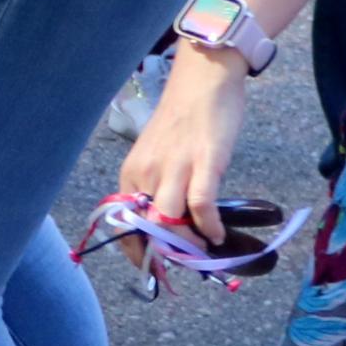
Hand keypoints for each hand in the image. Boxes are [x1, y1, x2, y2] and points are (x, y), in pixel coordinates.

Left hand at [117, 48, 249, 246]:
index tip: (154, 265)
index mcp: (133, 173)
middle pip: (149, 227)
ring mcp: (176, 167)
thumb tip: (173, 217)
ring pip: (172, 221)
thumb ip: (159, 182)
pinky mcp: (205, 162)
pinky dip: (210, 226)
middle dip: (166, 252)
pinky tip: (218, 235)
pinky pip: (202, 206)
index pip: (126, 224)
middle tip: (184, 262)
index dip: (138, 251)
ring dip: (188, 244)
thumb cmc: (184, 115)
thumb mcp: (159, 153)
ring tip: (203, 250)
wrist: (204, 79)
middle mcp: (148, 173)